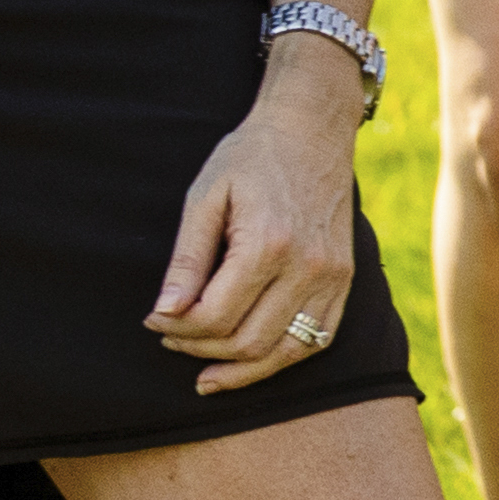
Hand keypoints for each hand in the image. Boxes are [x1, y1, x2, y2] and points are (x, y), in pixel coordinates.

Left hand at [147, 58, 374, 394]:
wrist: (312, 128)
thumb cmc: (251, 157)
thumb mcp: (205, 196)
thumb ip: (187, 260)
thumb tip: (165, 312)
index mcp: (267, 243)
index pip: (214, 317)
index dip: (176, 328)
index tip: (153, 320)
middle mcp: (306, 266)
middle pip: (246, 341)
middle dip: (199, 350)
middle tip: (171, 337)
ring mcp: (332, 275)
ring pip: (283, 352)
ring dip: (239, 369)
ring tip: (205, 371)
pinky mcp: (345, 278)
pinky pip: (317, 340)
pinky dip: (281, 358)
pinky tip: (251, 360)